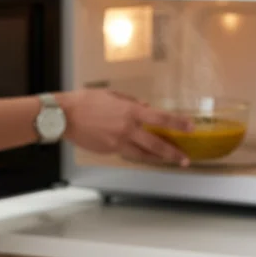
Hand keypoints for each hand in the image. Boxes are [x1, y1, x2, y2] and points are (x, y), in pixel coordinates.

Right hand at [56, 89, 192, 166]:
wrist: (64, 116)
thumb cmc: (87, 101)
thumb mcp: (112, 95)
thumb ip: (132, 102)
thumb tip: (147, 109)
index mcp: (130, 111)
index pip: (160, 118)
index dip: (177, 124)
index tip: (191, 128)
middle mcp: (127, 128)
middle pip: (155, 144)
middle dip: (172, 153)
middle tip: (185, 159)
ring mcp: (118, 142)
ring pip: (143, 154)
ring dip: (158, 158)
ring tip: (169, 161)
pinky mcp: (109, 150)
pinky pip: (127, 153)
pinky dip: (137, 153)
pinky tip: (143, 154)